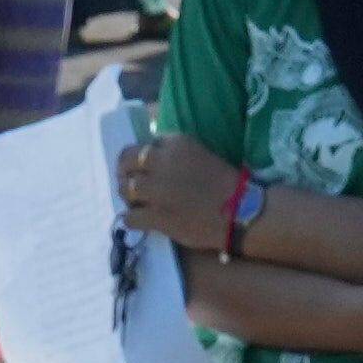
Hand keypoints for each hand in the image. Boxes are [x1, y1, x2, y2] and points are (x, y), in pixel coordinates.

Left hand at [119, 133, 239, 245]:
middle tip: (127, 179)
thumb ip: (174, 152)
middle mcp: (161, 162)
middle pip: (126, 160)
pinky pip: (129, 217)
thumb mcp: (199, 152)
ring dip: (125, 194)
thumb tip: (153, 158)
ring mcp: (156, 191)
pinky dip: (130, 218)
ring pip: (124, 188)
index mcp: (175, 143)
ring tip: (132, 200)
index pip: (144, 144)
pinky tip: (136, 219)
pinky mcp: (156, 217)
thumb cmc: (223, 181)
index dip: (140, 156)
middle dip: (124, 170)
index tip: (142, 165)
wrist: (238, 211)